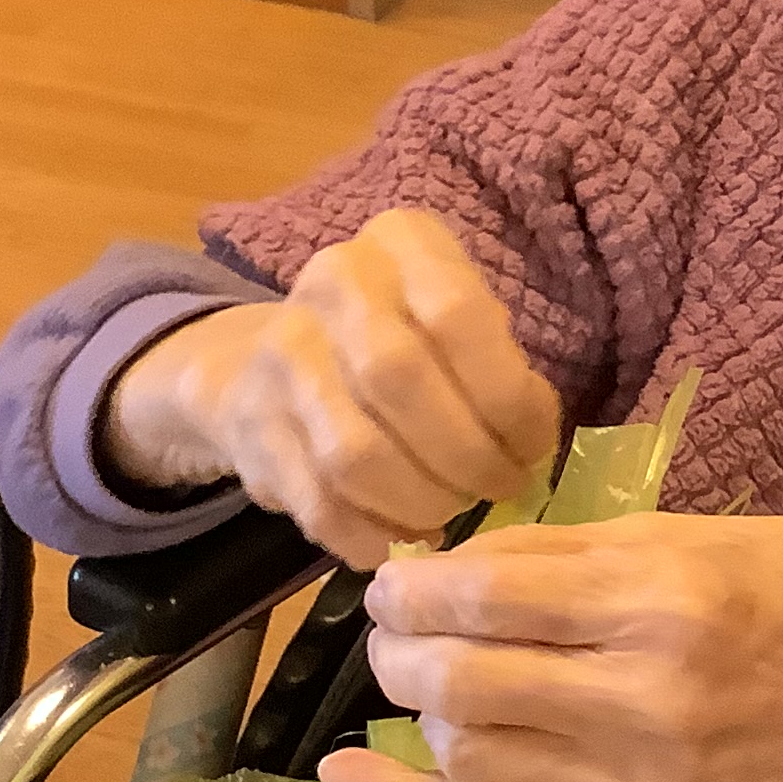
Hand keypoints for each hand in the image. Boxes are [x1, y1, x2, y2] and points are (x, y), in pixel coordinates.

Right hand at [102, 209, 558, 568]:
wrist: (269, 360)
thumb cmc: (402, 340)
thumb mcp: (456, 322)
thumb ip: (500, 366)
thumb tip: (531, 444)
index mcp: (399, 244)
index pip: (457, 316)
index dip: (507, 397)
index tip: (532, 447)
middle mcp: (331, 283)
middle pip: (400, 381)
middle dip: (466, 455)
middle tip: (498, 486)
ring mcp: (279, 356)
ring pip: (355, 454)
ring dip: (423, 501)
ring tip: (453, 509)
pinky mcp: (250, 430)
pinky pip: (320, 504)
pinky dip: (376, 535)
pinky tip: (409, 537)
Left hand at [320, 513, 782, 781]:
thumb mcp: (698, 531)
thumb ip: (577, 548)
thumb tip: (454, 562)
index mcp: (665, 603)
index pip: (495, 597)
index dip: (418, 586)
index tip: (393, 574)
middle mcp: (643, 700)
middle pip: (464, 679)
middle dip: (402, 644)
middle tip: (393, 620)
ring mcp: (631, 780)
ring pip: (466, 753)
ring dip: (415, 708)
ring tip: (416, 672)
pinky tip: (347, 773)